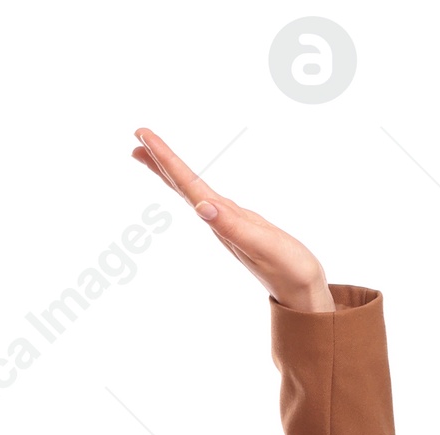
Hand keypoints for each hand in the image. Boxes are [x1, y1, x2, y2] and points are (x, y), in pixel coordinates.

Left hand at [130, 126, 334, 311]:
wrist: (302, 293)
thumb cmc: (288, 270)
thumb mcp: (262, 245)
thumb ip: (233, 227)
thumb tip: (200, 207)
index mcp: (221, 220)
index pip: (187, 184)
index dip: (164, 160)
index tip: (142, 137)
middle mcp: (219, 220)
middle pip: (182, 186)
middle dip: (159, 160)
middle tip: (137, 137)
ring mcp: (227, 222)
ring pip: (192, 191)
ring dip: (171, 173)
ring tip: (150, 155)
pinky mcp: (238, 224)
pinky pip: (208, 198)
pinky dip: (194, 186)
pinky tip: (193, 188)